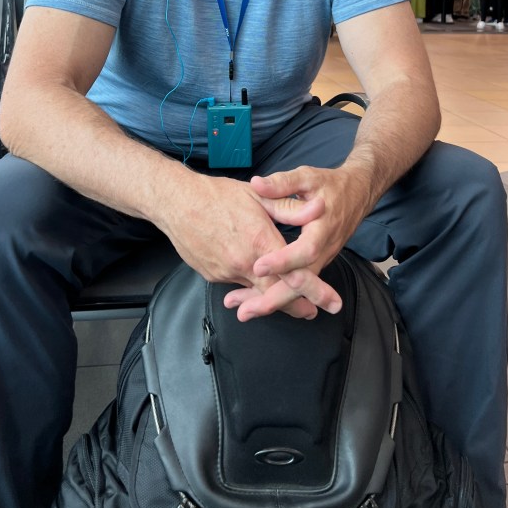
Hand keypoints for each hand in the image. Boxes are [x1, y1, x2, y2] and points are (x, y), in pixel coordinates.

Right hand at [159, 174, 335, 319]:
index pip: (295, 274)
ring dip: (271, 298)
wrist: (177, 203)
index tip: (330, 303)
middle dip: (297, 306)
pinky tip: (253, 285)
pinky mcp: (213, 276)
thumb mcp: (259, 197)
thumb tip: (319, 208)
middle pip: (277, 294)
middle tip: (312, 312)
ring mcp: (227, 272)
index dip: (315, 291)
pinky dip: (248, 288)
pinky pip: (236, 285)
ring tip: (286, 303)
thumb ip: (290, 208)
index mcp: (261, 242)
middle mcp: (245, 263)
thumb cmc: (218, 195)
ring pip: (255, 292)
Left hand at [222, 162, 371, 321]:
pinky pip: (297, 283)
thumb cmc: (330, 185)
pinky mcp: (315, 263)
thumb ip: (283, 183)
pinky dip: (277, 293)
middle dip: (274, 298)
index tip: (258, 266)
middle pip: (302, 282)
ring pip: (298, 288)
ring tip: (242, 311)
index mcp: (322, 228)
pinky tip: (254, 300)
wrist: (357, 193)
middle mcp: (324, 250)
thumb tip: (257, 184)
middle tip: (245, 310)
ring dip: (271, 301)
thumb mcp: (308, 177)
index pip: (305, 250)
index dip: (283, 261)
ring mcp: (321, 259)